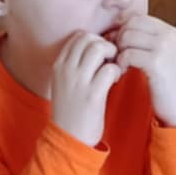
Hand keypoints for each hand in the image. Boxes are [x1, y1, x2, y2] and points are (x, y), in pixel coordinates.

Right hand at [49, 31, 122, 146]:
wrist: (69, 138)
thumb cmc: (71, 110)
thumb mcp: (65, 83)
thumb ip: (77, 65)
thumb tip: (98, 47)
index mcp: (59, 65)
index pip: (79, 36)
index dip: (95, 40)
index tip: (102, 54)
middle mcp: (66, 69)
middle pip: (89, 38)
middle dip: (105, 45)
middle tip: (111, 61)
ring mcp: (78, 81)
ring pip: (99, 48)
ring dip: (112, 55)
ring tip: (113, 69)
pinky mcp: (92, 95)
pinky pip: (110, 69)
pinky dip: (116, 71)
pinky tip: (114, 81)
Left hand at [114, 15, 175, 128]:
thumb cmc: (171, 87)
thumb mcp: (165, 58)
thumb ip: (150, 43)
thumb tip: (121, 32)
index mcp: (171, 32)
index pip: (138, 18)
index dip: (123, 30)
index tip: (119, 46)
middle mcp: (169, 36)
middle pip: (131, 25)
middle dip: (119, 39)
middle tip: (117, 56)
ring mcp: (164, 47)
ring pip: (127, 37)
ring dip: (118, 51)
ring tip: (121, 65)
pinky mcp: (156, 63)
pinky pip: (128, 54)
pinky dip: (121, 63)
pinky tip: (124, 73)